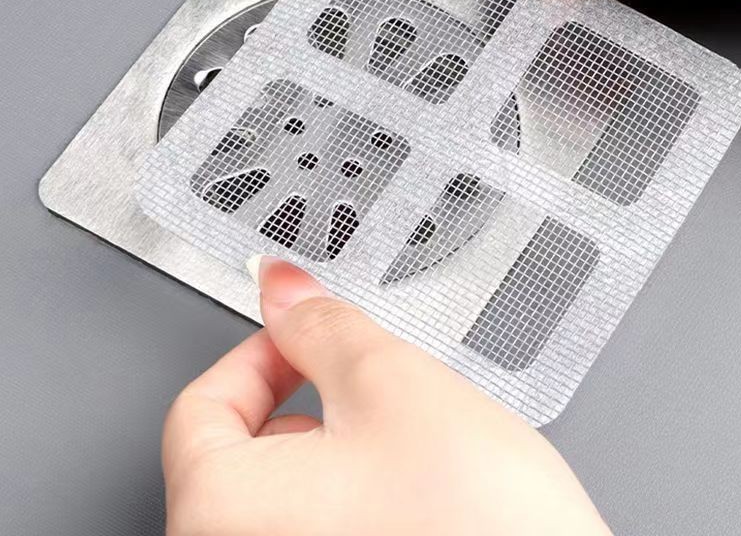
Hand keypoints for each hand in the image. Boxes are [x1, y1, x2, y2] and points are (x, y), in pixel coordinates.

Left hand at [162, 258, 610, 534]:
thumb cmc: (478, 526)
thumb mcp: (390, 383)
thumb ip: (321, 326)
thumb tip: (281, 290)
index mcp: (221, 510)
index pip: (202, 403)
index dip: (265, 353)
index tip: (308, 339)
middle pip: (244, 448)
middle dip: (309, 403)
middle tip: (370, 392)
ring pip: (291, 487)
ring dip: (341, 448)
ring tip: (408, 451)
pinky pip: (322, 523)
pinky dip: (356, 493)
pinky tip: (414, 493)